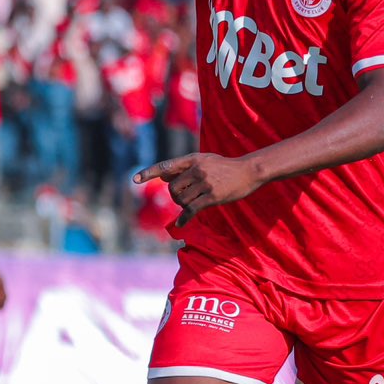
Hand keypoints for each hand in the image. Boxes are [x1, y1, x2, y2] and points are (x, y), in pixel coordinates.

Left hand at [135, 152, 262, 228]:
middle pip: (172, 188)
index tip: (134, 179)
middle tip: (184, 198)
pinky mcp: (212, 197)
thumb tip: (163, 176)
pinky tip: (181, 224)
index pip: (166, 166)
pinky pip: (192, 210)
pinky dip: (184, 218)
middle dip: (175, 196)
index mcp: (192, 160)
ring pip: (181, 200)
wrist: (249, 171)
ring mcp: (205, 183)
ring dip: (183, 205)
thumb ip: (184, 167)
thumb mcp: (204, 160)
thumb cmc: (225, 166)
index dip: (149, 173)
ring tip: (193, 203)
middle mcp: (197, 170)